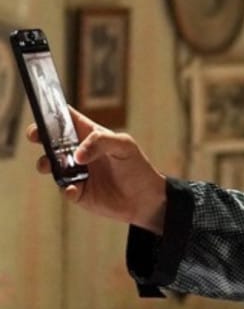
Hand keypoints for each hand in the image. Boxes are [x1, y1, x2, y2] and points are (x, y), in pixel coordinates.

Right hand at [27, 107, 166, 234]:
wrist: (144, 198)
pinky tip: (75, 190)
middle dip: (39, 135)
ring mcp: (76, 172)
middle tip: (35, 135)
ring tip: (50, 165)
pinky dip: (66, 189)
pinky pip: (64, 189)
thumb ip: (102, 142)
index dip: (54, 112)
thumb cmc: (136, 165)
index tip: (43, 109)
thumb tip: (77, 155)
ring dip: (46, 163)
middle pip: (52, 140)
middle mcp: (79, 151)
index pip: (69, 118)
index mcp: (91, 134)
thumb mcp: (124, 145)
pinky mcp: (77, 192)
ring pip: (51, 165)